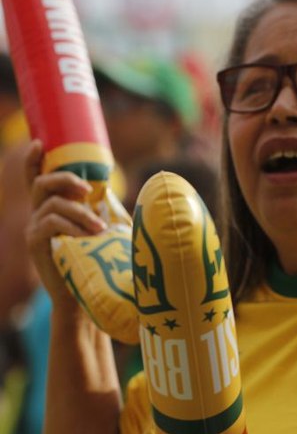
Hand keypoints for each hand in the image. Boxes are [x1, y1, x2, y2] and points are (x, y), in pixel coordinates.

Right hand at [25, 140, 106, 307]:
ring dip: (80, 213)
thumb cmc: (96, 256)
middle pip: (41, 184)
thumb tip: (126, 188)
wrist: (83, 291)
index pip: (36, 178)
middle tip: (89, 190)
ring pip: (53, 206)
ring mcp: (35, 229)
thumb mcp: (100, 224)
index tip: (39, 143)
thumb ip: (102, 206)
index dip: (32, 160)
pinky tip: (87, 237)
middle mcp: (38, 214)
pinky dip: (71, 227)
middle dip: (65, 180)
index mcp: (52, 206)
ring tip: (100, 228)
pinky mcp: (36, 244)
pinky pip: (50, 225)